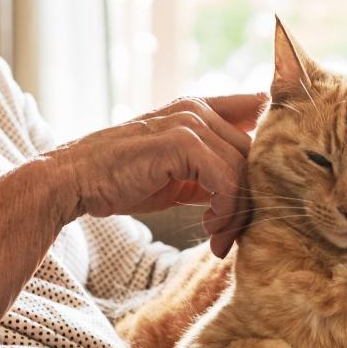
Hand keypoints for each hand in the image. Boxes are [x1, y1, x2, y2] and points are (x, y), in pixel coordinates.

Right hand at [41, 93, 266, 257]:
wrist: (74, 181)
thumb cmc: (122, 179)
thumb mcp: (178, 173)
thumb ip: (212, 172)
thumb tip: (249, 194)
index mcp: (198, 109)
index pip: (256, 110)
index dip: (272, 142)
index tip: (270, 185)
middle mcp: (197, 110)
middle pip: (255, 153)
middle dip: (251, 199)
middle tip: (231, 235)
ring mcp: (190, 123)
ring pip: (244, 170)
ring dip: (236, 213)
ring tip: (219, 238)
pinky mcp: (182, 143)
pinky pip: (226, 181)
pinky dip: (224, 212)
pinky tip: (210, 229)